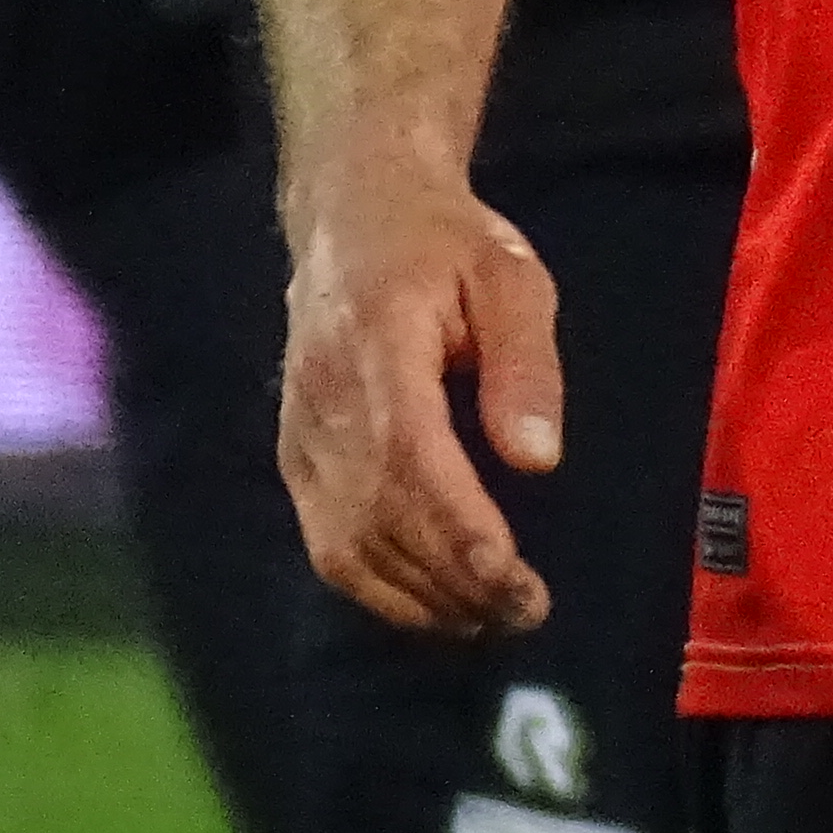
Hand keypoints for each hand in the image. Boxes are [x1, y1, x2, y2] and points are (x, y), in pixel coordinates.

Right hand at [278, 165, 563, 635]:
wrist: (355, 213)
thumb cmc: (446, 244)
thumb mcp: (509, 277)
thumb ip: (525, 364)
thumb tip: (538, 462)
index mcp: (378, 340)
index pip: (409, 453)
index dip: (457, 527)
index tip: (511, 577)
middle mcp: (326, 396)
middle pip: (379, 513)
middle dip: (453, 578)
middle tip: (527, 611)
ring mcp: (301, 431)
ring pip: (346, 542)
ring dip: (417, 597)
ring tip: (489, 618)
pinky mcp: (294, 455)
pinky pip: (325, 541)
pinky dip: (377, 587)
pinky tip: (433, 603)